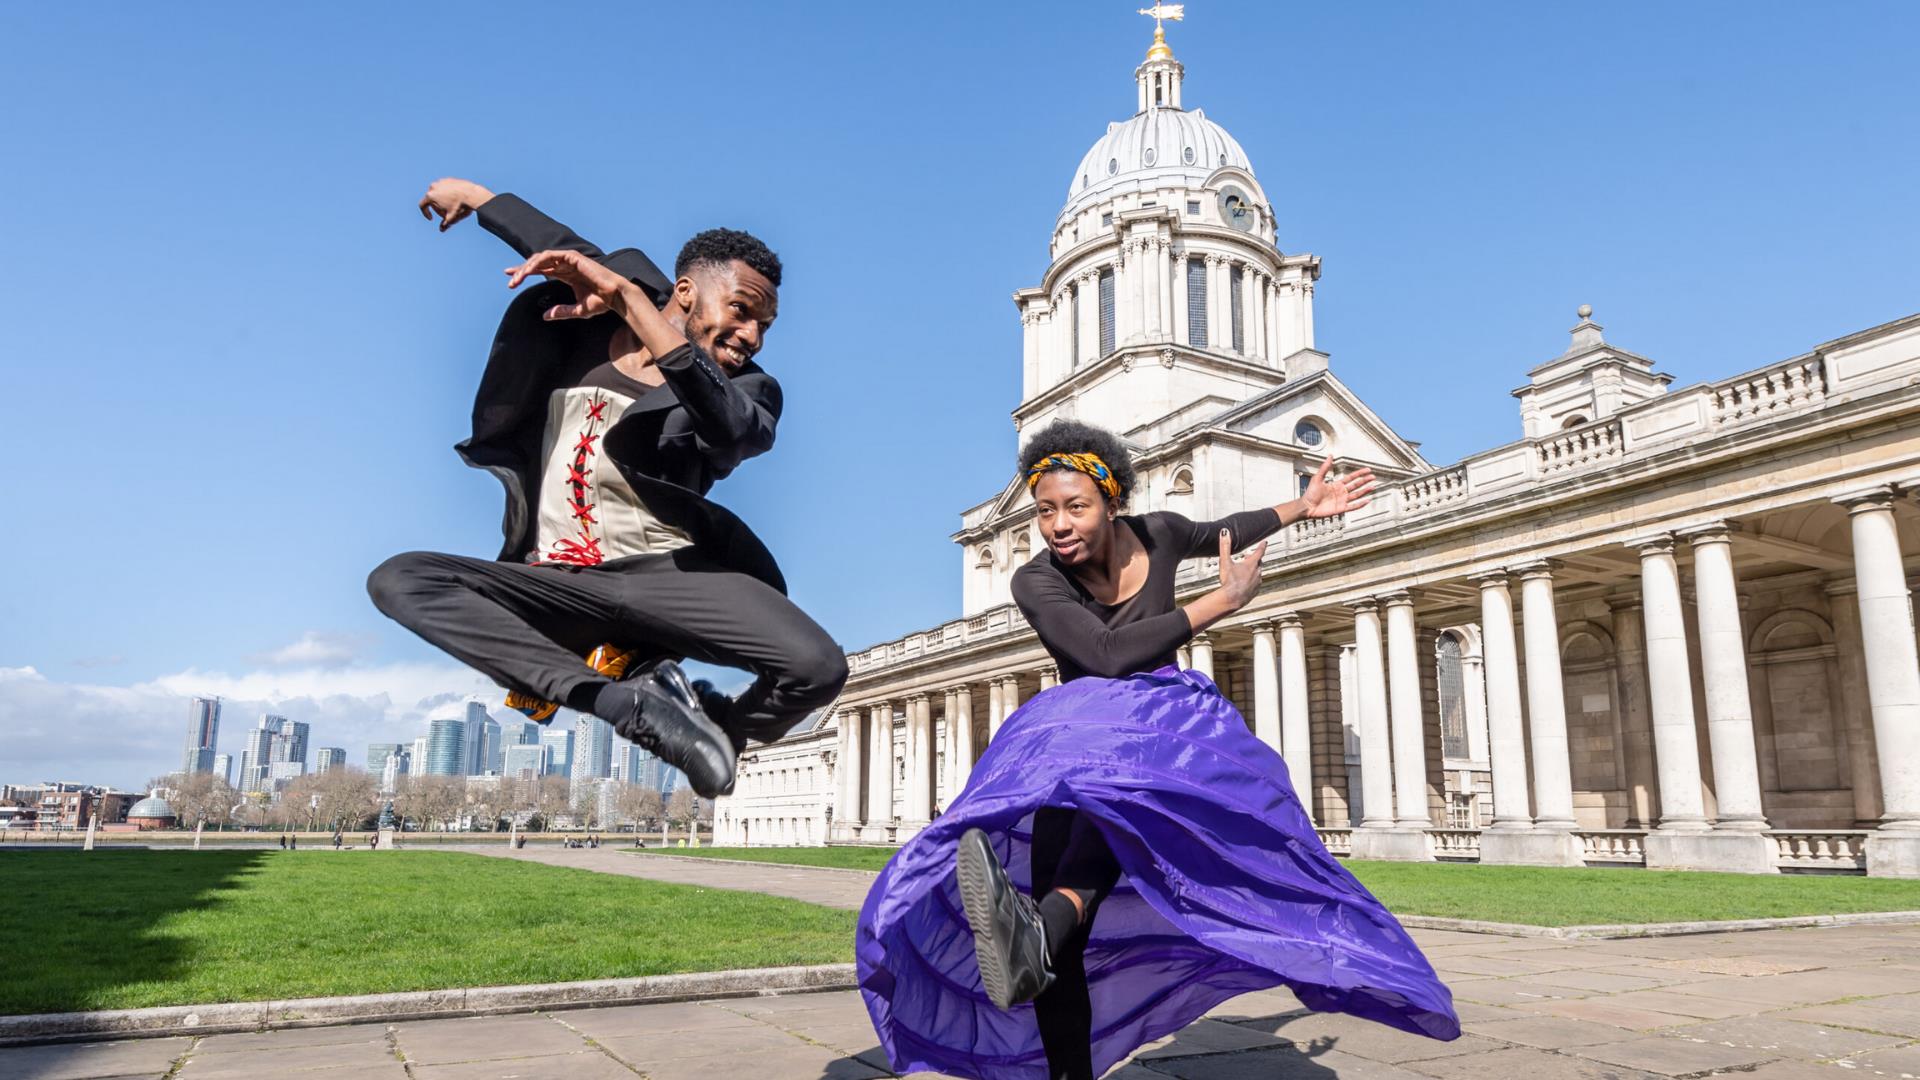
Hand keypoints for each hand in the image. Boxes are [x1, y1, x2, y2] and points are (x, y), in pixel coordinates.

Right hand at [418, 177, 493, 230]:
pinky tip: (455, 200)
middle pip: (431, 199)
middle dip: (436, 208)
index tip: (431, 218)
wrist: (471, 194)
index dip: (425, 213)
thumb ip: (445, 224)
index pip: (422, 205)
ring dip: (441, 200)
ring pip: (438, 193)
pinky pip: (445, 188)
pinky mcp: (448, 179)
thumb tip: (442, 229)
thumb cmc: (460, 206)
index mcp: (430, 196)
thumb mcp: (451, 217)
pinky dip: (447, 194)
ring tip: (450, 207)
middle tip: (444, 214)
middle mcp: (433, 187)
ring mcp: (440, 182)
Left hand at [505, 248, 629, 320]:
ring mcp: (569, 259)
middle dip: (522, 270)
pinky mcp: (572, 257)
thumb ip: (561, 312)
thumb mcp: (577, 311)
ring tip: (518, 278)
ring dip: (527, 267)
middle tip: (511, 281)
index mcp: (566, 274)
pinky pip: (550, 256)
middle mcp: (566, 265)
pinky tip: (529, 271)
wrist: (615, 297)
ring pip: (541, 258)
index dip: (525, 273)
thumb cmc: (601, 303)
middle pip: (538, 263)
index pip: (541, 270)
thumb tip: (544, 316)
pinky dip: (538, 262)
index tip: (511, 279)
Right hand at [1216, 527, 1267, 610]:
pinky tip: (1245, 583)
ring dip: (1253, 570)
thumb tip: (1225, 533)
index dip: (1262, 546)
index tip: (1264, 542)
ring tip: (1245, 571)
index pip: (1259, 551)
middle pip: (1259, 563)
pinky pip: (1256, 584)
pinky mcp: (1255, 591)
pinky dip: (1252, 581)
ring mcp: (1257, 583)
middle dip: (1254, 559)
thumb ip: (1225, 546)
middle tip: (1248, 557)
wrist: (1232, 599)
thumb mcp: (1225, 562)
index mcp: (1251, 564)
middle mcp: (1257, 573)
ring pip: (1258, 573)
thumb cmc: (1229, 582)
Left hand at [1300, 456, 1375, 519]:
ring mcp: (1342, 500)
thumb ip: (1325, 467)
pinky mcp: (1341, 508)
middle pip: (1356, 485)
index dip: (1359, 473)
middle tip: (1373, 477)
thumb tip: (1330, 456)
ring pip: (1357, 495)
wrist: (1307, 506)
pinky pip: (1353, 506)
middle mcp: (1341, 492)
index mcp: (1336, 485)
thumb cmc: (1310, 493)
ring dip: (1365, 491)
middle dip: (1365, 481)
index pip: (1351, 478)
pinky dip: (1360, 504)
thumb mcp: (1317, 478)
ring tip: (1372, 486)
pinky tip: (1367, 500)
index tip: (1367, 470)